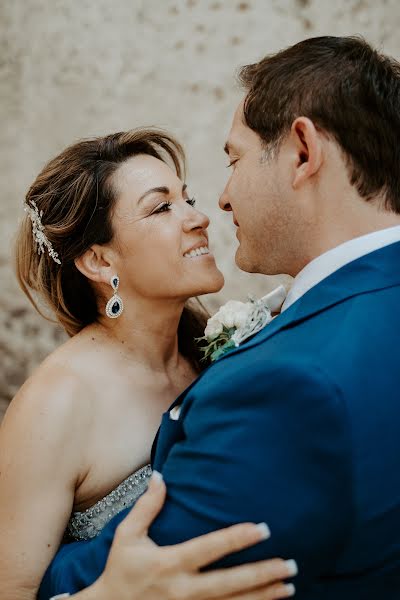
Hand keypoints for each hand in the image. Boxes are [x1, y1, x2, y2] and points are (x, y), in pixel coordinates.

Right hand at [91, 471, 296, 599]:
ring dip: (264, 596)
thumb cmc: (120, 570)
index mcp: (169, 563)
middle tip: (290, 565)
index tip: (262, 528)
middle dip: (262, 574)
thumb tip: (159, 476)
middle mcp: (183, 589)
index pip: (210, 549)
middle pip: (230, 583)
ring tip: (289, 586)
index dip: (237, 538)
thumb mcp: (127, 536)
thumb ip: (147, 506)